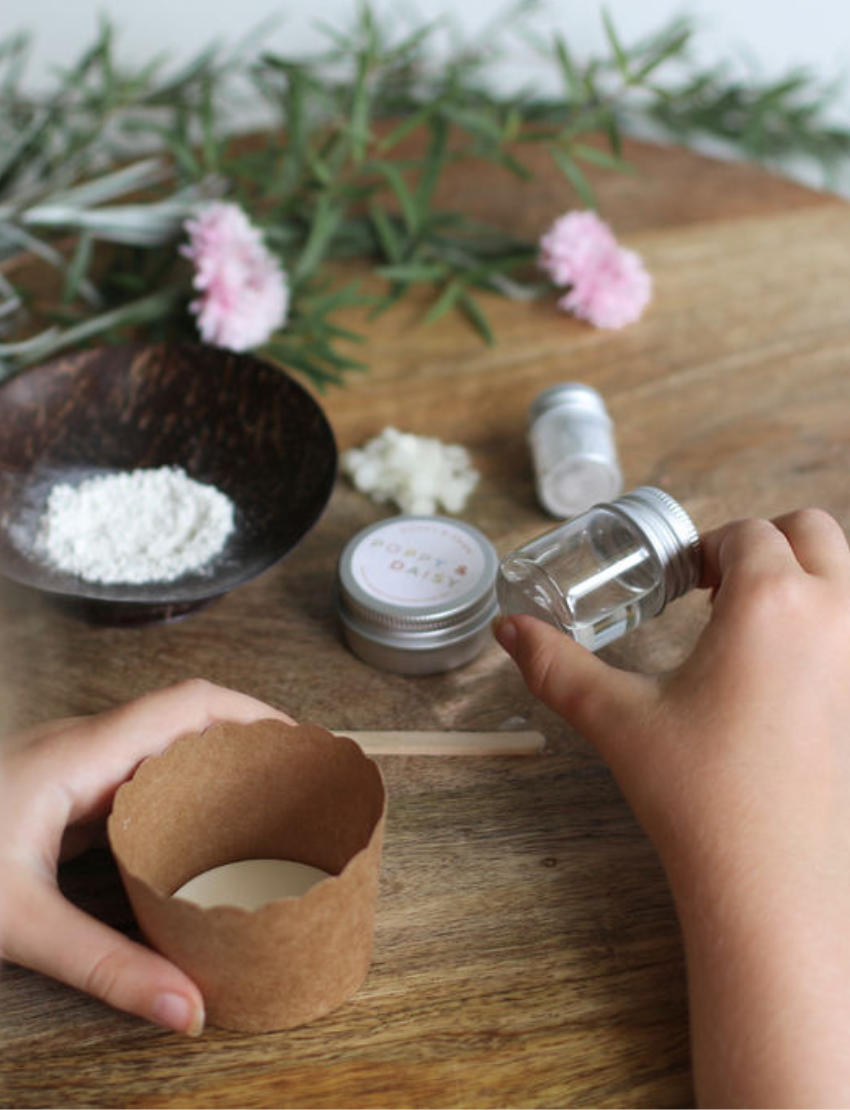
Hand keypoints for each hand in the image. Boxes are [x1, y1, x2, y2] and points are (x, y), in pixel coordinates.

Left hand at [0, 679, 292, 1035]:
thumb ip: (103, 965)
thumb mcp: (16, 921)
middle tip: (296, 780)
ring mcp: (69, 766)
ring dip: (213, 764)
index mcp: (81, 755)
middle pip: (185, 718)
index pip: (189, 704)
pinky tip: (193, 832)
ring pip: (161, 746)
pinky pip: (137, 776)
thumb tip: (185, 1005)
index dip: (254, 712)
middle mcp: (81, 747)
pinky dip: (179, 791)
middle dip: (247, 739)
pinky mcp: (58, 792)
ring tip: (261, 803)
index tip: (301, 742)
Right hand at [495, 508, 849, 1106]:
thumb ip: (555, 666)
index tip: (677, 583)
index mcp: (771, 602)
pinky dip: (820, 624)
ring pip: (843, 577)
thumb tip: (508, 631)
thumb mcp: (616, 719)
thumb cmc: (698, 794)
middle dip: (764, 543)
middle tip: (716, 588)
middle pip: (813, 531)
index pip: (745, 534)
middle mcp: (832, 617)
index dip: (704, 550)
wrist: (769, 881)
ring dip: (801, 577)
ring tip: (745, 625)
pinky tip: (773, 675)